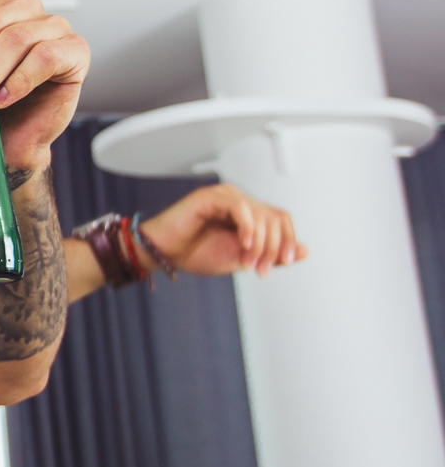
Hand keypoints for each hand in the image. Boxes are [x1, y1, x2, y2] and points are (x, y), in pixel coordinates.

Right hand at [140, 183, 304, 277]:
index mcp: (247, 214)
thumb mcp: (241, 258)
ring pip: (261, 214)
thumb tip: (304, 251)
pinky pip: (241, 208)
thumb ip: (271, 254)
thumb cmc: (194, 253)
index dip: (288, 241)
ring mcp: (225, 197)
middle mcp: (238, 202)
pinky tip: (243, 244)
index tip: (283, 263)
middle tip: (260, 269)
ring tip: (248, 261)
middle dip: (274, 248)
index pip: (281, 219)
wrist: (163, 254)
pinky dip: (248, 228)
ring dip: (260, 243)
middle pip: (275, 218)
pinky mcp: (210, 197)